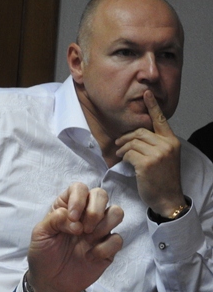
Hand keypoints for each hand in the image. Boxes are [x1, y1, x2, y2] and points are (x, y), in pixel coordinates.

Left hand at [27, 183, 122, 291]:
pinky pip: (118, 239)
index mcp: (67, 207)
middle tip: (83, 229)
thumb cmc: (43, 254)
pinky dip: (105, 247)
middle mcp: (85, 215)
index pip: (80, 188)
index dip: (79, 198)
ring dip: (103, 224)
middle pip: (101, 194)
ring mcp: (98, 231)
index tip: (72, 217)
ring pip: (116, 212)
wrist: (50, 281)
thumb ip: (54, 219)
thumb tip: (74, 218)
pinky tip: (90, 256)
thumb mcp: (40, 234)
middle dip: (95, 210)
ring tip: (88, 238)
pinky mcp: (108, 248)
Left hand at [115, 90, 185, 215]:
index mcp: (172, 141)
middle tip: (118, 145)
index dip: (152, 106)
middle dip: (126, 137)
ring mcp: (158, 154)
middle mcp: (167, 145)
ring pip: (132, 142)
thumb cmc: (162, 179)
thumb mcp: (164, 158)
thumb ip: (155, 144)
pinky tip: (123, 162)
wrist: (167, 199)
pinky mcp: (147, 163)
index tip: (146, 93)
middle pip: (140, 132)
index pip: (161, 120)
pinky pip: (129, 153)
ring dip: (122, 148)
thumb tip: (137, 136)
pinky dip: (123, 157)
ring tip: (120, 155)